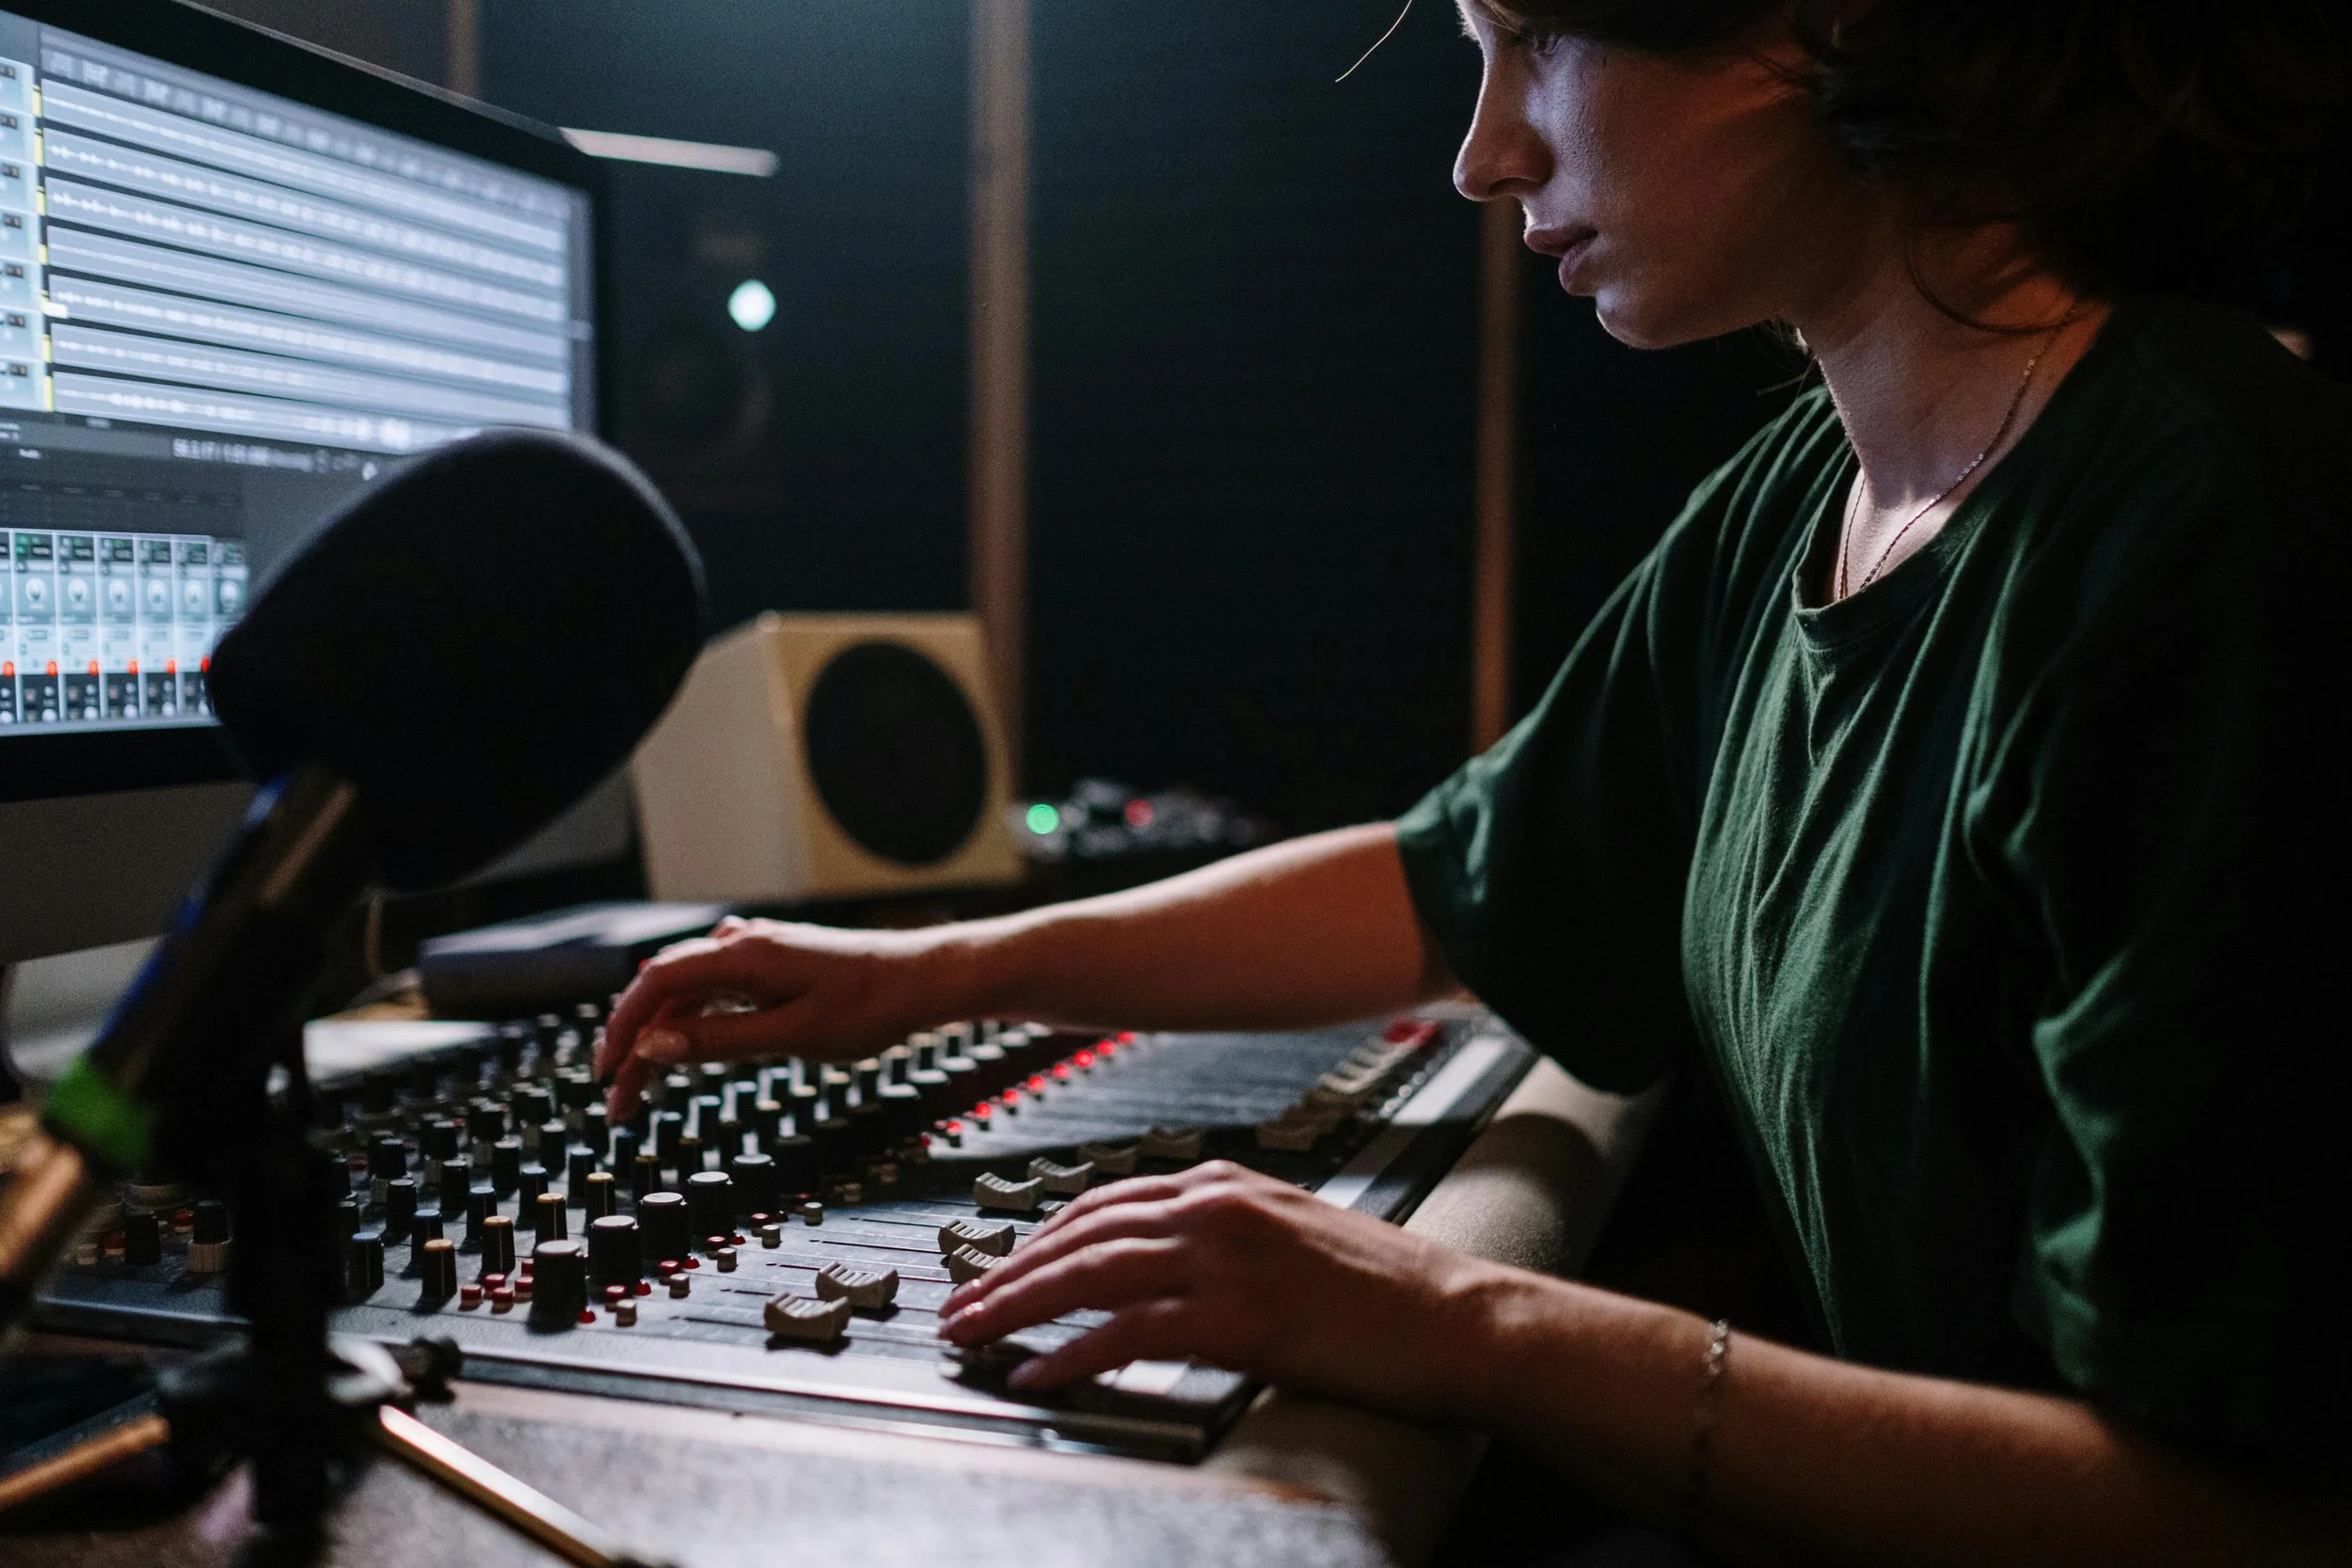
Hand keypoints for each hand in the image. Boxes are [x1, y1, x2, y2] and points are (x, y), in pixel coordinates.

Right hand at [595, 916, 960, 1116]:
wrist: (921, 980)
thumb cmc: (868, 1006)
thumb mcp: (792, 1036)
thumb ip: (721, 1041)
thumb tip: (655, 1047)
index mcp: (743, 953)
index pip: (657, 983)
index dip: (623, 1026)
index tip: (605, 1072)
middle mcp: (741, 943)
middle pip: (665, 991)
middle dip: (635, 1044)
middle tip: (618, 1100)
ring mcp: (754, 952)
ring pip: (688, 995)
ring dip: (662, 1038)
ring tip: (642, 1088)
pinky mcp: (768, 965)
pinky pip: (713, 991)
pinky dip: (691, 1024)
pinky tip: (680, 1051)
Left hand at [936, 1160, 1508, 1419]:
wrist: (1456, 1318)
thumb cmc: (1385, 1288)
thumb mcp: (1288, 1233)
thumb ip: (1219, 1235)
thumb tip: (1155, 1263)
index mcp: (1224, 1183)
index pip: (1102, 1201)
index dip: (1039, 1238)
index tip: (999, 1267)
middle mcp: (1215, 1208)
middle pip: (1079, 1233)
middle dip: (1007, 1271)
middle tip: (958, 1305)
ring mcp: (1225, 1260)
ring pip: (1088, 1275)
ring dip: (1017, 1306)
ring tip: (972, 1335)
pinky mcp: (1239, 1319)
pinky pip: (1129, 1333)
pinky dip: (1073, 1353)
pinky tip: (1038, 1373)